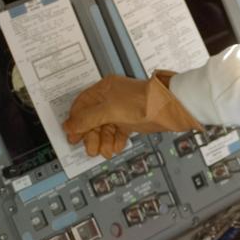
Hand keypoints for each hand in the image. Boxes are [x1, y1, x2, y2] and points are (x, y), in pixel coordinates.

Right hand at [63, 73, 198, 157]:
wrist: (170, 108)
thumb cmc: (143, 102)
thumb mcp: (109, 110)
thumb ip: (88, 118)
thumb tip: (69, 125)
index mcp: (103, 89)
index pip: (81, 105)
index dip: (76, 122)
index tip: (73, 137)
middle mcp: (111, 98)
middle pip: (92, 120)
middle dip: (91, 136)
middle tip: (91, 149)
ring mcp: (121, 110)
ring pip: (105, 128)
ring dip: (104, 141)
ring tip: (106, 150)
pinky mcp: (131, 120)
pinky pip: (118, 132)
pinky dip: (116, 141)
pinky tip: (117, 147)